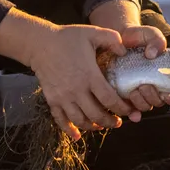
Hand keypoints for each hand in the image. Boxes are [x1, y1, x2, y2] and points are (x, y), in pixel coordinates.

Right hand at [27, 24, 133, 140]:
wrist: (39, 43)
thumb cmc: (67, 38)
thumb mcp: (93, 33)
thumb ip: (113, 39)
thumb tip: (125, 52)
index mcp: (89, 76)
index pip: (110, 100)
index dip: (122, 109)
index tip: (129, 110)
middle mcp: (76, 90)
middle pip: (97, 115)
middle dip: (111, 121)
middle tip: (118, 122)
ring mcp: (63, 97)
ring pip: (80, 120)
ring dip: (94, 126)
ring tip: (102, 125)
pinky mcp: (52, 99)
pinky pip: (61, 120)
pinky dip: (69, 130)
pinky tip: (77, 136)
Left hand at [116, 24, 169, 120]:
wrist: (116, 37)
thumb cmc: (136, 37)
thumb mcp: (149, 34)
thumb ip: (156, 40)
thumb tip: (152, 54)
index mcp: (163, 75)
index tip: (167, 93)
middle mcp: (152, 86)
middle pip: (157, 101)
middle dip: (153, 96)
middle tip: (145, 85)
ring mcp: (137, 92)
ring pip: (144, 106)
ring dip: (141, 102)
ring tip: (134, 90)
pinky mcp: (123, 95)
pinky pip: (130, 110)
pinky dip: (133, 114)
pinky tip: (132, 113)